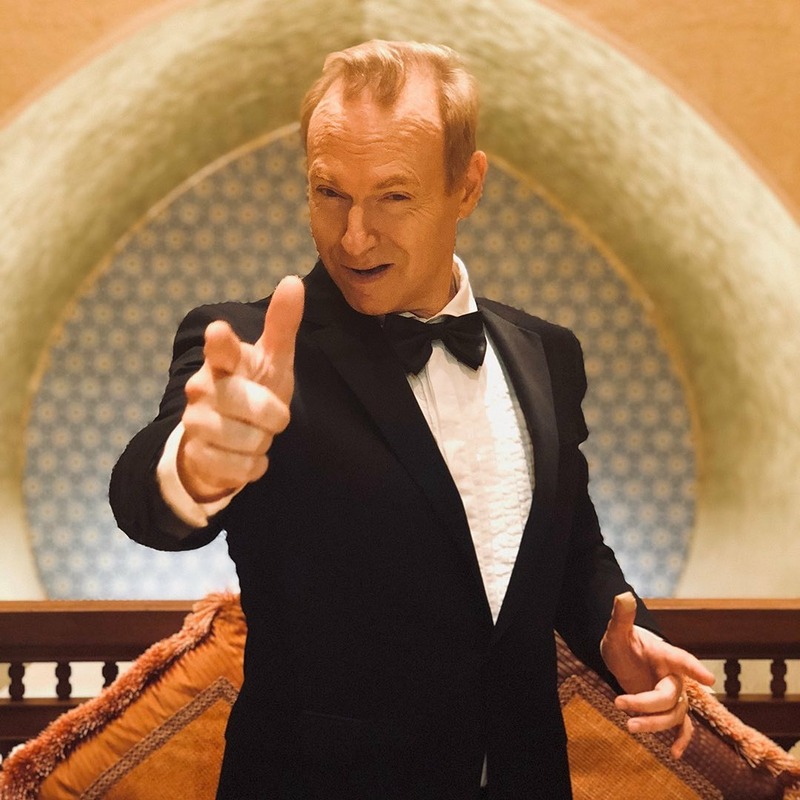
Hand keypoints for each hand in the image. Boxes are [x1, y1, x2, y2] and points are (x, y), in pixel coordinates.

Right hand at [178, 275, 304, 501]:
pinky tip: (247, 456)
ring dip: (263, 441)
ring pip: (247, 439)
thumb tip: (294, 280)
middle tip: (271, 414)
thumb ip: (281, 325)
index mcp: (223, 361)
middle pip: (250, 405)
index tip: (220, 332)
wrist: (224, 440)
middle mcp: (202, 388)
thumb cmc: (252, 388)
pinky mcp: (197, 456)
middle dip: (273, 415)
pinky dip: (254, 465)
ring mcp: (195, 422)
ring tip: (256, 434)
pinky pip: (240, 467)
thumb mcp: (273, 359)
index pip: (220, 349)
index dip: (222, 343)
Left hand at [600, 592, 714, 758]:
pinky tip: (675, 754)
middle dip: (645, 703)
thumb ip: (621, 616)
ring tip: (629, 726)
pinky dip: (682, 740)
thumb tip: (623, 595)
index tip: (709, 679)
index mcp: (665, 655)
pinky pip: (682, 727)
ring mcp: (673, 694)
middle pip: (670, 696)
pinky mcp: (669, 709)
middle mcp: (674, 676)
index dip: (694, 668)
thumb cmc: (623, 642)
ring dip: (653, 723)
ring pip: (674, 715)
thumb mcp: (617, 631)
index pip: (682, 659)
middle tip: (619, 703)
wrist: (624, 657)